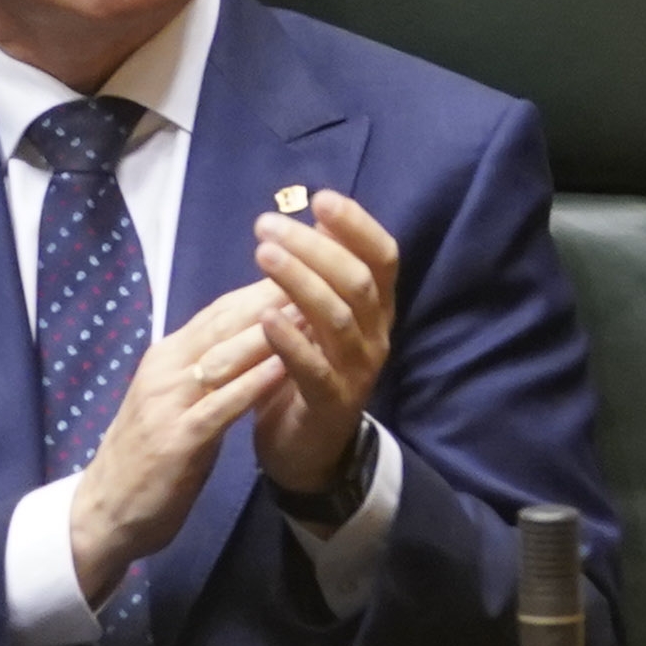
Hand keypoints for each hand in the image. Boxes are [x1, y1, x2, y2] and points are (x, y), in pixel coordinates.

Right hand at [64, 282, 290, 602]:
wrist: (105, 511)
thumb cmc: (146, 456)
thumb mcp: (174, 402)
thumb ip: (203, 372)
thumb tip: (243, 342)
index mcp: (165, 358)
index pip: (218, 312)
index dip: (261, 287)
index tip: (304, 266)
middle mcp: (164, 370)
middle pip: (223, 323)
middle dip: (272, 297)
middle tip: (319, 271)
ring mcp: (167, 403)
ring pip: (223, 357)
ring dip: (269, 332)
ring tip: (312, 309)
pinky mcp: (176, 439)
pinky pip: (220, 406)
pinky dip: (253, 385)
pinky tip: (284, 368)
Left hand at [246, 191, 400, 496]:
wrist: (307, 448)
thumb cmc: (309, 367)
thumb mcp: (318, 315)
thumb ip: (322, 271)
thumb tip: (317, 213)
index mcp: (374, 309)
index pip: (382, 257)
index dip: (356, 225)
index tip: (320, 197)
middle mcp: (374, 335)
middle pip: (357, 281)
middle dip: (314, 247)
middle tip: (268, 226)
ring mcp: (356, 371)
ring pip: (338, 318)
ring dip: (299, 282)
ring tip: (263, 254)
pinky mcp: (331, 403)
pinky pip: (313, 368)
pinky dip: (290, 339)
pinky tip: (265, 315)